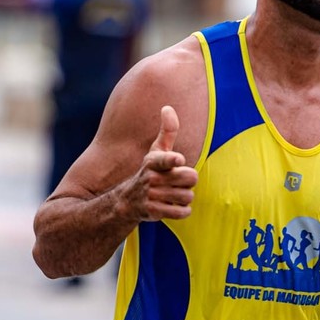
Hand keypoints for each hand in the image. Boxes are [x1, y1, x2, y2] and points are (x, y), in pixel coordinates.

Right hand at [128, 105, 197, 220]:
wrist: (129, 201)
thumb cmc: (150, 171)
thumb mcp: (156, 151)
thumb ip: (167, 131)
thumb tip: (168, 107)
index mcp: (153, 162)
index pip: (165, 160)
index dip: (172, 160)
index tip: (178, 159)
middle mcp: (151, 178)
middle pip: (190, 177)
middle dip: (189, 180)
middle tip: (179, 181)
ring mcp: (152, 196)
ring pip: (188, 196)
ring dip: (185, 196)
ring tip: (174, 194)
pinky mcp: (154, 212)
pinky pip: (182, 212)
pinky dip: (183, 210)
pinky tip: (174, 206)